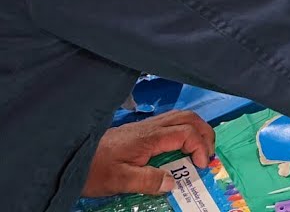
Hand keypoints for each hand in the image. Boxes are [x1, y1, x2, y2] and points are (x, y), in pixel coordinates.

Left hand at [82, 111, 214, 196]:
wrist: (71, 158)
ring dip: (196, 130)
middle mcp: (150, 127)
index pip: (186, 133)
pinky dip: (184, 131)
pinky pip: (170, 122)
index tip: (201, 166)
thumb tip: (173, 182)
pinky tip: (180, 148)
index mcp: (149, 137)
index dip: (201, 147)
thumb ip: (147, 181)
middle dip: (205, 133)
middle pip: (188, 118)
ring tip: (199, 150)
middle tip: (209, 154)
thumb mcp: (119, 180)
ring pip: (180, 117)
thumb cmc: (94, 169)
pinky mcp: (140, 131)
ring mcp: (145, 126)